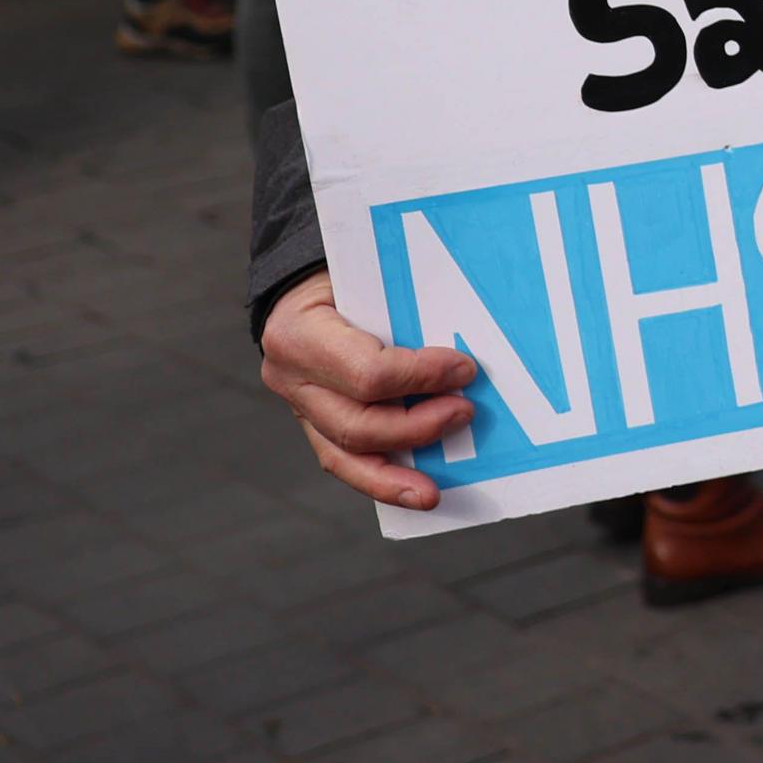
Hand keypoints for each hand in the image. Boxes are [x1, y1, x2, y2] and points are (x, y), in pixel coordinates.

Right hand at [257, 270, 473, 509]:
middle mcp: (289, 375)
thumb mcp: (374, 270)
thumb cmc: (354, 269)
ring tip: (434, 491)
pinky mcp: (314, 422)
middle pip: (357, 423)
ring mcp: (298, 404)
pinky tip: (414, 493)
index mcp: (299, 331)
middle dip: (417, 426)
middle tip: (467, 411)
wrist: (310, 279)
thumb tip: (474, 338)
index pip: (367, 373)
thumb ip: (410, 299)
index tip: (466, 368)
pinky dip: (381, 480)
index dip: (422, 377)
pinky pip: (344, 460)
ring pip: (345, 454)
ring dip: (396, 474)